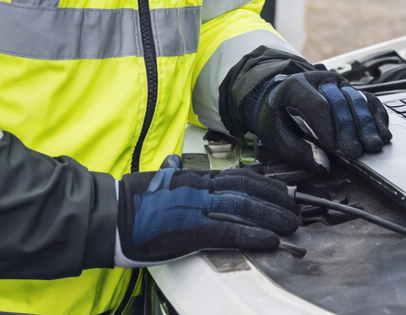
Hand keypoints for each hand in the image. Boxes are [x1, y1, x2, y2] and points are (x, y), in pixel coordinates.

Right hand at [114, 155, 299, 265]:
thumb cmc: (131, 203)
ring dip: (272, 217)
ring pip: (245, 208)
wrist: (111, 216)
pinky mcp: (192, 230)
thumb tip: (176, 164)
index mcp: (194, 178)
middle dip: (275, 200)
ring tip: (290, 224)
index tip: (281, 190)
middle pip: (248, 190)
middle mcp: (200, 188)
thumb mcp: (158, 180)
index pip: (238, 176)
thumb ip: (174, 175)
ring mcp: (198, 208)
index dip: (264, 183)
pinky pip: (230, 231)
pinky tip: (270, 240)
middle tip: (294, 209)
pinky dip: (253, 235)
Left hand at [245, 70, 391, 172]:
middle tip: (357, 153)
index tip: (336, 149)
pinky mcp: (350, 89)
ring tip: (375, 146)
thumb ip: (297, 151)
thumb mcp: (276, 137)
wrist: (275, 100)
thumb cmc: (275, 120)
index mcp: (296, 85)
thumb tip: (323, 166)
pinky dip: (377, 116)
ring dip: (367, 125)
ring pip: (357, 100)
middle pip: (340, 103)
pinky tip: (384, 134)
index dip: (329, 127)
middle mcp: (320, 79)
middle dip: (350, 129)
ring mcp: (337, 82)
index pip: (318, 105)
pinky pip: (368, 100)